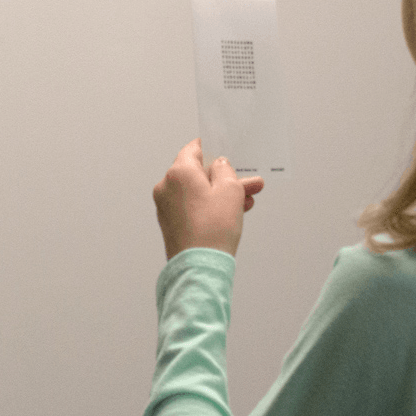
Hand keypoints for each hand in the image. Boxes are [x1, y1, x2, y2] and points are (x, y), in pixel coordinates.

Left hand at [153, 139, 264, 260]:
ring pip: (198, 192)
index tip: (224, 149)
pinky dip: (210, 206)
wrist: (199, 267)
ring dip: (222, 194)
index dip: (211, 148)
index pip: (193, 149)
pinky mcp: (171, 224)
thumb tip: (218, 165)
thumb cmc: (213, 228)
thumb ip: (225, 170)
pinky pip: (193, 207)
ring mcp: (166, 206)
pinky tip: (233, 212)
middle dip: (225, 178)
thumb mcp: (230, 190)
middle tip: (248, 182)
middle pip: (198, 174)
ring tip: (248, 200)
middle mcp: (167, 187)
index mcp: (178, 172)